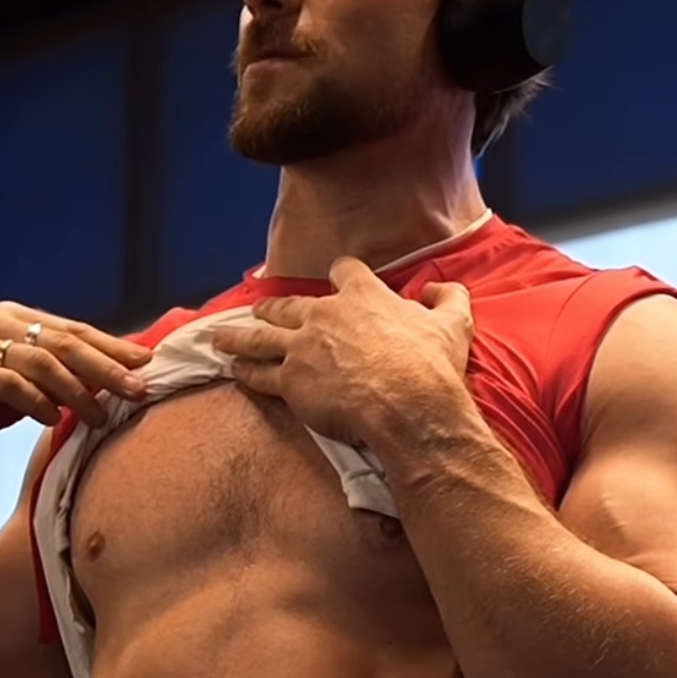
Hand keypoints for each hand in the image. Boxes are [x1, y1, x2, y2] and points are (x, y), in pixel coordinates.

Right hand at [0, 303, 154, 465]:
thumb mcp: (16, 386)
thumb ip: (52, 378)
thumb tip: (109, 384)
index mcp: (13, 317)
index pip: (73, 331)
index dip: (112, 348)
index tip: (148, 366)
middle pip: (63, 342)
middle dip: (106, 366)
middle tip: (139, 389)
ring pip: (38, 362)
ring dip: (76, 390)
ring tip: (102, 415)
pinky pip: (4, 383)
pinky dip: (34, 401)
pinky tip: (54, 418)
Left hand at [211, 257, 473, 445]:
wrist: (407, 406)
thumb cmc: (432, 366)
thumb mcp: (454, 324)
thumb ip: (448, 298)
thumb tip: (438, 288)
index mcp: (364, 296)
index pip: (344, 271)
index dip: (340, 274)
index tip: (336, 278)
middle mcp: (326, 315)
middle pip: (289, 304)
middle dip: (273, 306)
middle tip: (261, 308)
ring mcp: (303, 347)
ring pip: (261, 336)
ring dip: (240, 336)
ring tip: (222, 337)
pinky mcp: (290, 381)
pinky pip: (259, 374)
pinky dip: (245, 371)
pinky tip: (234, 370)